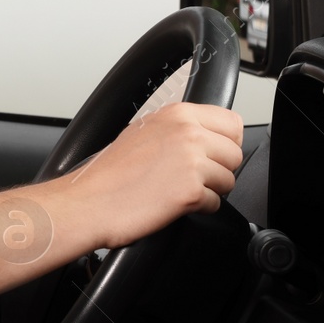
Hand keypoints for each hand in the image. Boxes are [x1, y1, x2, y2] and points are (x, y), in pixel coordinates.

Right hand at [55, 102, 244, 249]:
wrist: (88, 202)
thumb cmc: (108, 173)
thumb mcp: (143, 131)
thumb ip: (177, 128)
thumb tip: (205, 134)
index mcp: (177, 114)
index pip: (231, 122)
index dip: (224, 142)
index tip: (212, 153)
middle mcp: (187, 133)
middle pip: (235, 152)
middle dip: (219, 168)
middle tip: (191, 176)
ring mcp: (191, 162)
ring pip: (229, 179)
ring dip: (210, 189)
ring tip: (178, 189)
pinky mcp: (191, 192)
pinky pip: (216, 203)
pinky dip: (199, 208)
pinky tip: (173, 204)